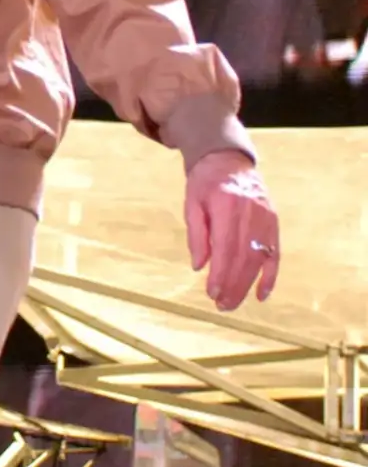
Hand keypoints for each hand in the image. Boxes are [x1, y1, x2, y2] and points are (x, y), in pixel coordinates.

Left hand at [183, 150, 279, 310]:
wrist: (228, 160)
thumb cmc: (205, 183)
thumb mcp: (192, 204)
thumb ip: (197, 235)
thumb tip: (200, 266)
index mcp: (228, 206)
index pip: (226, 248)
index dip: (221, 273)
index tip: (212, 293)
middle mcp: (251, 213)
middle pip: (245, 257)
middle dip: (234, 285)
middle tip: (222, 306)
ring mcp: (266, 218)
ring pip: (260, 258)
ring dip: (248, 284)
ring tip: (234, 303)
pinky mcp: (274, 222)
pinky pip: (275, 253)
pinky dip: (270, 275)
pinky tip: (262, 294)